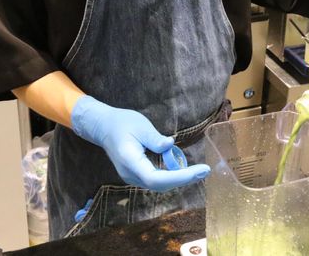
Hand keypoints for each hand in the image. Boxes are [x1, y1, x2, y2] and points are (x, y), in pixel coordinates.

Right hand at [71, 96, 210, 191]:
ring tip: (199, 171)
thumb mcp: (140, 126)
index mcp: (130, 161)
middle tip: (205, 171)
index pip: (155, 178)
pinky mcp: (136, 174)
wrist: (104, 127)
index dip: (178, 178)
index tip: (197, 171)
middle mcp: (130, 174)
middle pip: (160, 185)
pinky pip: (156, 180)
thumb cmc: (122, 122)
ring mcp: (132, 176)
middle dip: (184, 179)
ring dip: (179, 179)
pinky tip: (184, 169)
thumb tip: (170, 145)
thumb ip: (154, 139)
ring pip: (159, 185)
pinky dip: (172, 176)